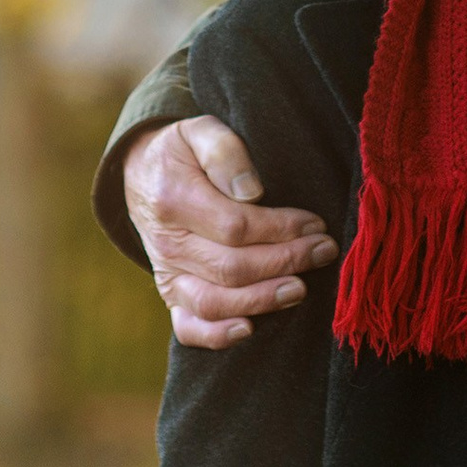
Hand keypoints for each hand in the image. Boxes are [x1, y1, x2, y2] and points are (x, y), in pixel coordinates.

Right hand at [125, 116, 339, 348]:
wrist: (142, 177)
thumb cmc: (182, 153)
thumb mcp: (199, 131)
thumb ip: (225, 152)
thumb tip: (252, 190)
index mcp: (173, 200)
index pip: (235, 226)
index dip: (280, 229)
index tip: (315, 224)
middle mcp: (168, 244)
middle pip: (231, 267)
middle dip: (285, 262)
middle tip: (324, 251)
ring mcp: (168, 274)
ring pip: (214, 301)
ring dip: (262, 299)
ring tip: (300, 289)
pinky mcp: (172, 295)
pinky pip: (189, 326)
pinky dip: (217, 335)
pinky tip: (250, 328)